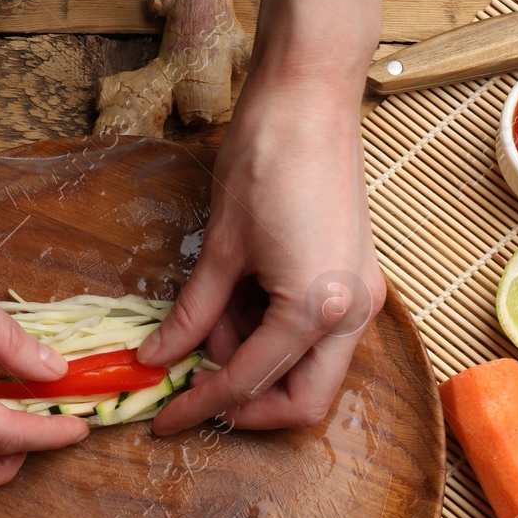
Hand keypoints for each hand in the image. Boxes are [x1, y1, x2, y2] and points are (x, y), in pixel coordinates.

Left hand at [137, 91, 385, 435]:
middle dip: (247, 406)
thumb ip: (192, 314)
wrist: (310, 97)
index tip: (164, 419)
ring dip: (257, 363)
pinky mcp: (356, 281)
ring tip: (210, 320)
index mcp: (315, 309)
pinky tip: (237, 304)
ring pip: (311, 371)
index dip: (201, 407)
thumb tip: (157, 357)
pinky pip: (315, 337)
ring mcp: (360, 298)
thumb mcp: (220, 248)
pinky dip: (272, 336)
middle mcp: (351, 314)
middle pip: (302, 401)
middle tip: (194, 391)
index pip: (249, 382)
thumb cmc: (265, 158)